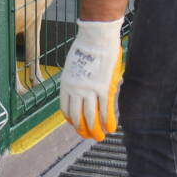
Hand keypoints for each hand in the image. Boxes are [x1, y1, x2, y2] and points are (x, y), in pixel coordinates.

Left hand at [59, 18, 123, 140]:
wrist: (95, 39)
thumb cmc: (85, 47)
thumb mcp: (72, 65)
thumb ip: (75, 79)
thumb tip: (81, 88)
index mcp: (66, 84)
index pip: (65, 108)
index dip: (70, 118)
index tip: (74, 124)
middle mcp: (75, 90)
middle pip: (77, 116)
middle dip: (82, 129)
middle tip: (87, 135)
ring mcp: (90, 91)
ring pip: (91, 117)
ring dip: (94, 130)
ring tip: (99, 137)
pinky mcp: (104, 89)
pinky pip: (106, 110)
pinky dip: (108, 122)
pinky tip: (111, 129)